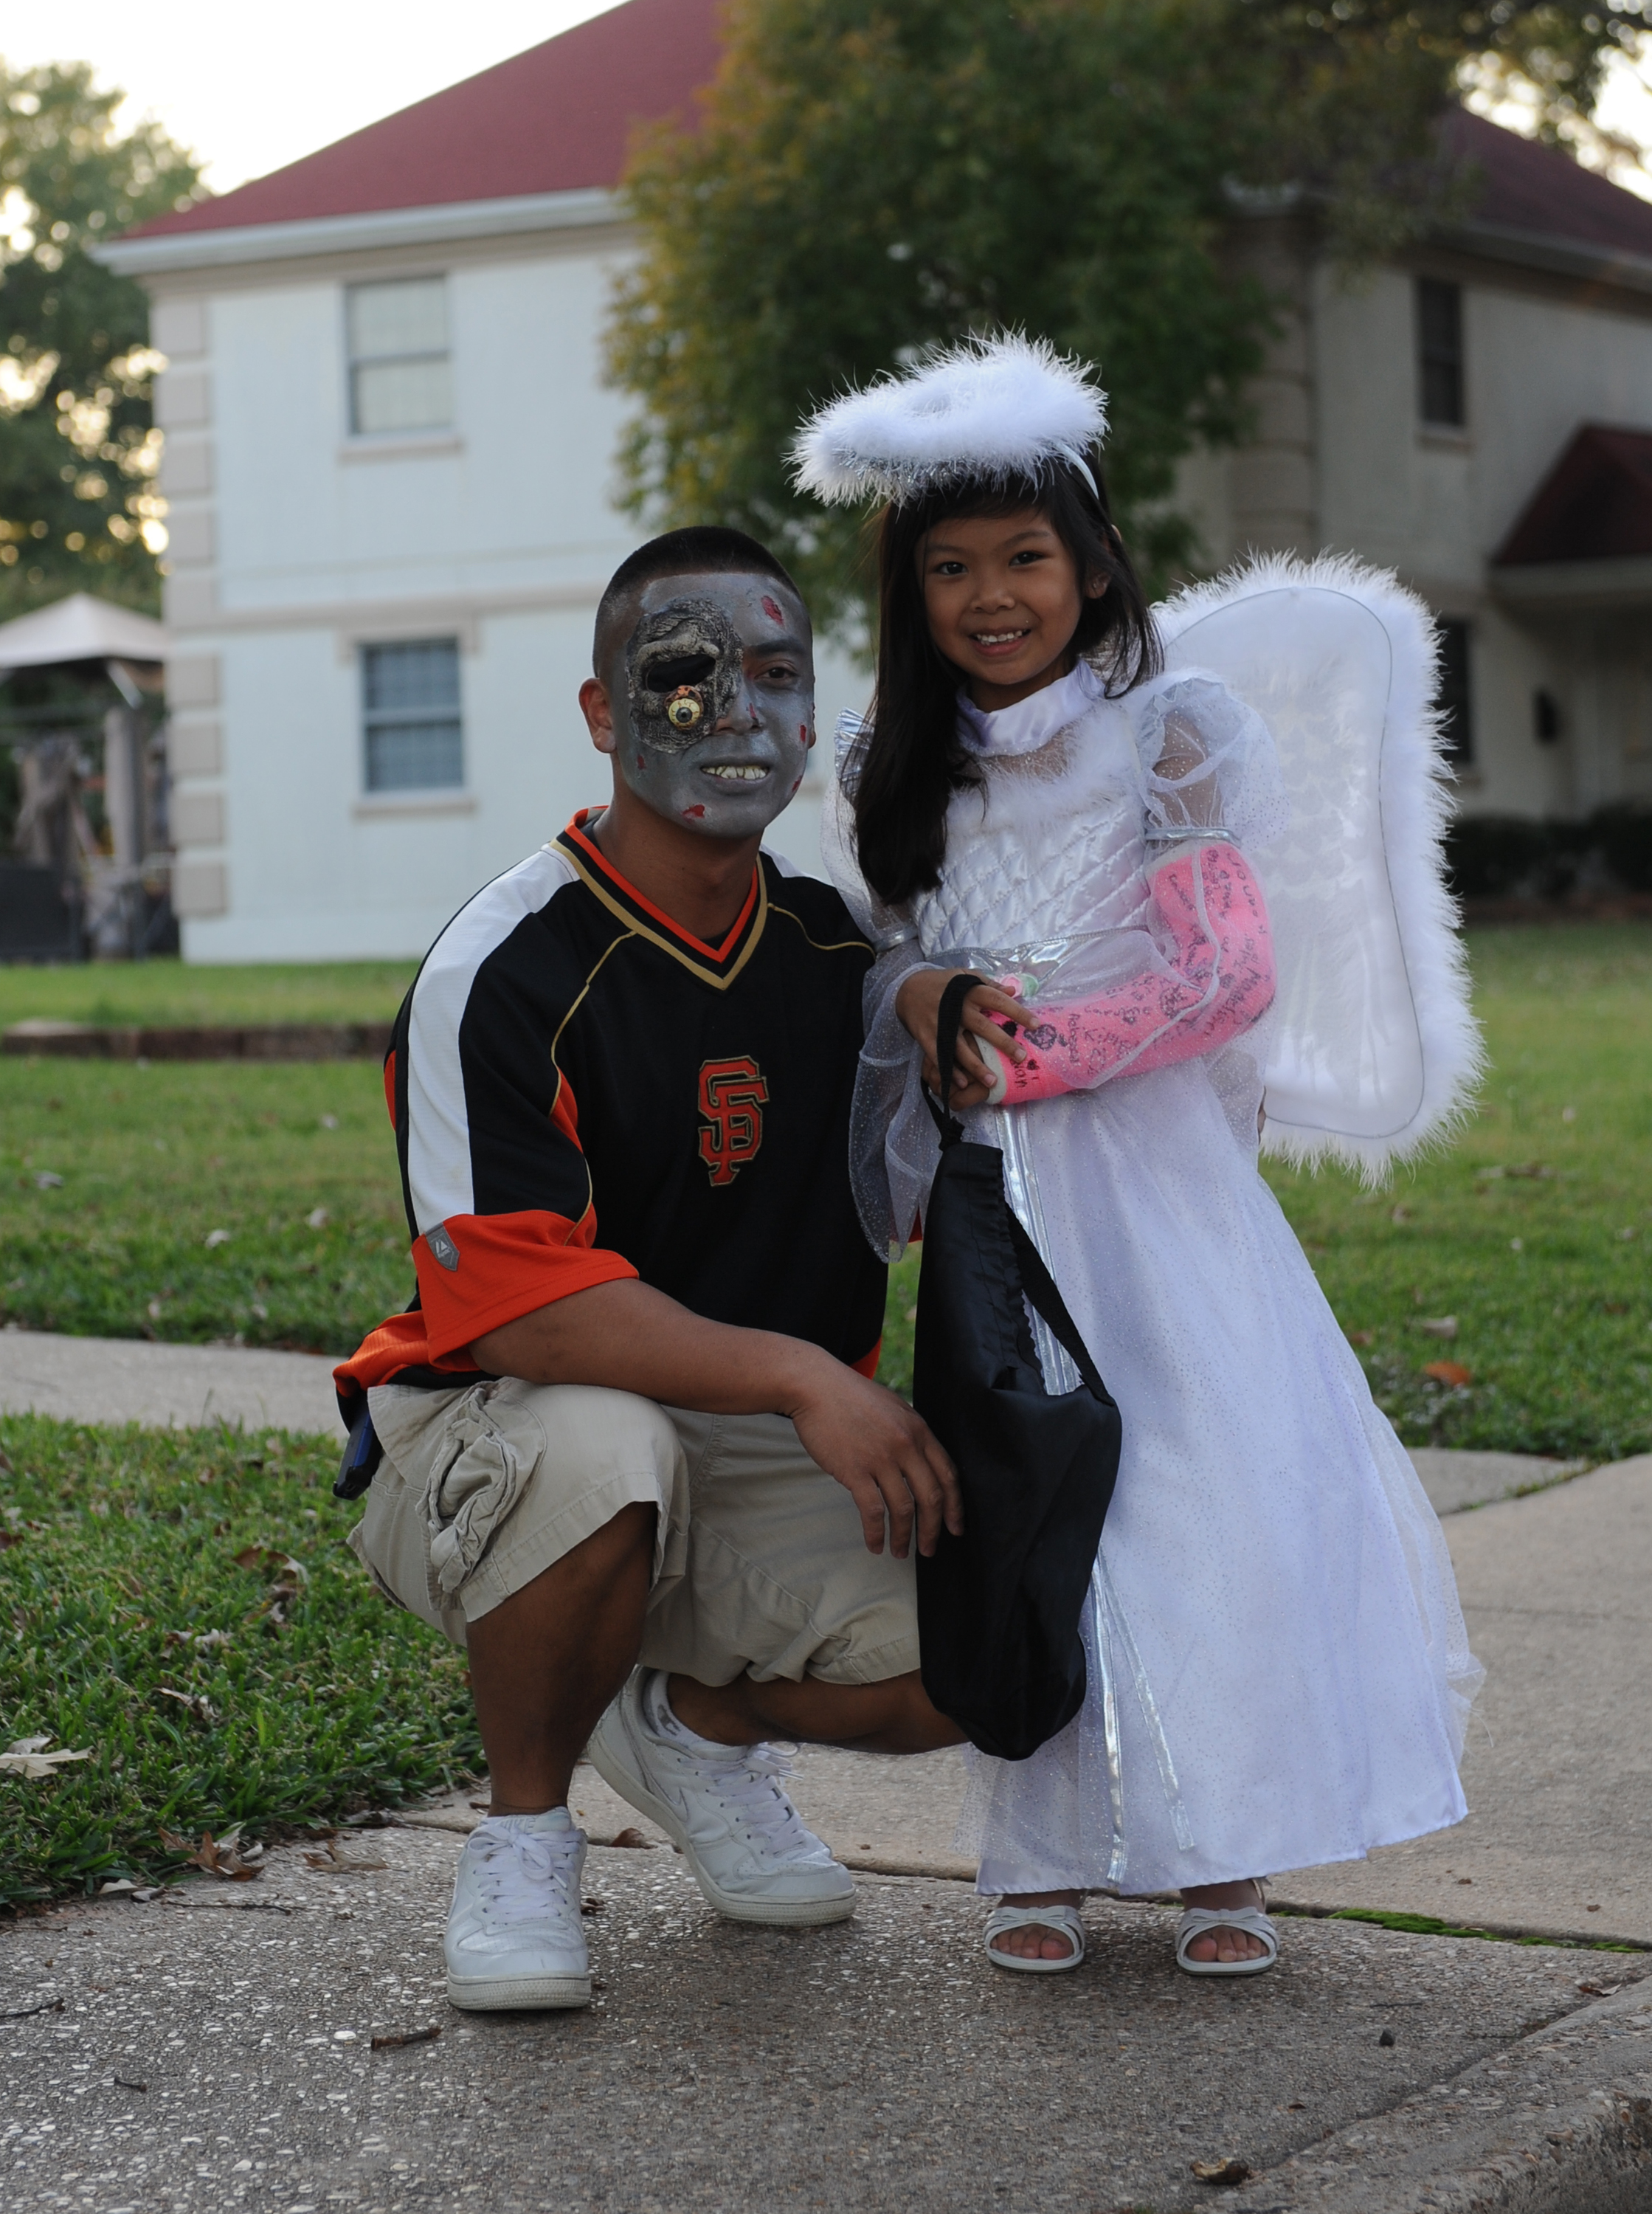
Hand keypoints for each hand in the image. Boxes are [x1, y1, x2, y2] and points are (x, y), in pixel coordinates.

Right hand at [784, 1357, 962, 1558]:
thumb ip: (910, 1434)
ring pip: (904, 1509)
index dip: (955, 1506)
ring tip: (900, 1553)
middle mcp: (906, 1445)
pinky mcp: (855, 1470)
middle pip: (931, 1497)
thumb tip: (920, 1462)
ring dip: (903, 1537)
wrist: (815, 1387)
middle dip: (933, 1529)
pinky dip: (876, 1533)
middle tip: (929, 1550)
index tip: (955, 1528)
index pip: (948, 1475)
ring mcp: (881, 1458)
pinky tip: (874, 1545)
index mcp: (919, 1430)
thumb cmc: (851, 1396)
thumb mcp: (894, 1408)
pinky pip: (873, 1511)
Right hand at [894, 967, 1027, 1109]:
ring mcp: (940, 1024)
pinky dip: (951, 1071)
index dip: (1017, 1012)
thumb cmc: (942, 984)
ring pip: (961, 1048)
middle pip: (983, 1026)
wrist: (907, 989)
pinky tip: (964, 1084)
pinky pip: (940, 1057)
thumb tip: (1013, 991)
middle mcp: (956, 1008)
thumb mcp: (964, 976)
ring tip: (993, 1082)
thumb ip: (988, 984)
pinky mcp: (927, 1037)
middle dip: (1002, 1042)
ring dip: (977, 1066)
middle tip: (1021, 1056)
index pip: (997, 1000)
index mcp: (968, 991)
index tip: (1036, 1025)